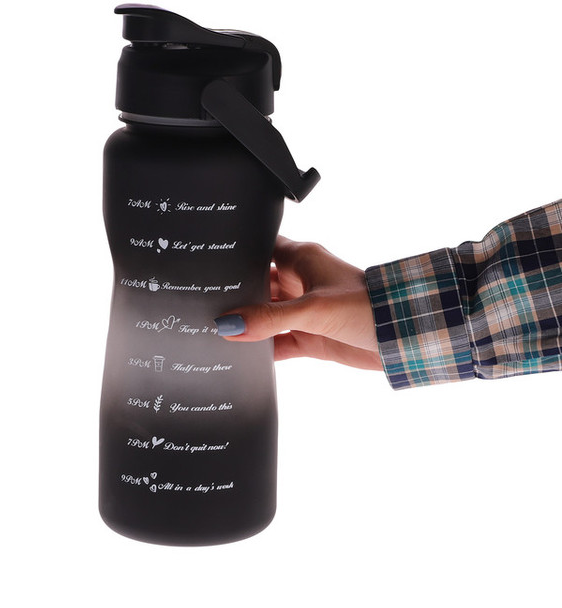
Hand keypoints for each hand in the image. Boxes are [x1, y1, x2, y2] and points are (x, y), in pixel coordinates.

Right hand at [215, 236, 381, 370]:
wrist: (401, 336)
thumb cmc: (366, 306)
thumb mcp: (312, 309)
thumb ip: (269, 318)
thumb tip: (229, 325)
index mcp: (301, 259)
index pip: (261, 249)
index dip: (238, 255)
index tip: (211, 263)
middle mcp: (300, 282)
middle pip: (258, 285)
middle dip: (236, 296)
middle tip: (206, 305)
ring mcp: (304, 311)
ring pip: (266, 316)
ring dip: (248, 324)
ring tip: (216, 331)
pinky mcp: (311, 338)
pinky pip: (278, 343)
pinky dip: (263, 350)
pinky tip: (243, 357)